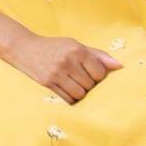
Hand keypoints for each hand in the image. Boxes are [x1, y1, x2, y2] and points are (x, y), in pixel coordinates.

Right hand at [6, 34, 122, 103]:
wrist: (25, 48)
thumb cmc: (56, 47)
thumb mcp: (76, 45)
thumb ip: (98, 55)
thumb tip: (119, 66)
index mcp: (78, 50)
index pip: (99, 72)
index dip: (98, 76)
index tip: (92, 73)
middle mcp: (68, 61)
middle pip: (90, 85)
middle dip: (88, 85)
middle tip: (80, 78)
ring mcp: (57, 73)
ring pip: (79, 94)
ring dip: (80, 93)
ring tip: (73, 84)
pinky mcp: (47, 84)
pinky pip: (67, 99)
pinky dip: (70, 98)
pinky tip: (66, 89)